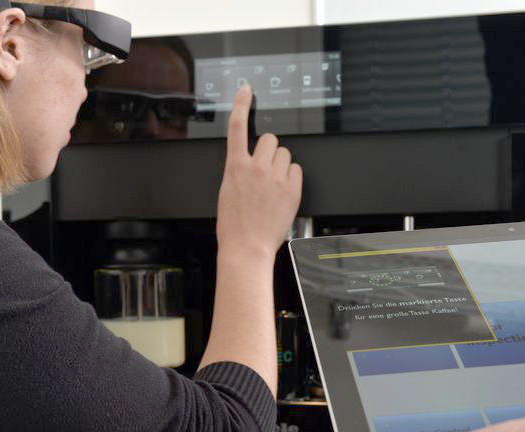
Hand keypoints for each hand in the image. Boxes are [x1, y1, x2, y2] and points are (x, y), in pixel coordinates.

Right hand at [216, 86, 302, 259]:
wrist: (246, 247)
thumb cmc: (234, 225)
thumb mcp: (227, 191)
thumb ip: (239, 171)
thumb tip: (249, 163)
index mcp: (235, 166)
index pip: (238, 126)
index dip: (241, 104)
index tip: (246, 90)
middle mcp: (256, 167)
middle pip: (270, 139)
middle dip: (269, 151)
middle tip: (265, 170)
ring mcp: (276, 178)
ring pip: (286, 154)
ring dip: (281, 165)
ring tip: (273, 185)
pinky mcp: (292, 189)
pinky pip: (296, 170)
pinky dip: (291, 178)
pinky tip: (282, 192)